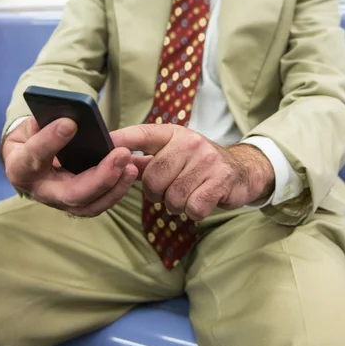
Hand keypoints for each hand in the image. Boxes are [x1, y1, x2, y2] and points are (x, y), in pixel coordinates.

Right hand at [2, 116, 140, 216]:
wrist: (27, 159)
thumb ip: (44, 121)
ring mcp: (60, 201)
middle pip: (71, 193)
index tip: (70, 123)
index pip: (34, 157)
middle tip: (121, 153)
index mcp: (20, 167)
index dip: (50, 141)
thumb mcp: (30, 125)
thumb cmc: (31, 137)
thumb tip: (69, 115)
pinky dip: (117, 190)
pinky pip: (99, 204)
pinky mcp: (77, 204)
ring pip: (89, 205)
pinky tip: (130, 171)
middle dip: (100, 176)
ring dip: (114, 187)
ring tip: (131, 165)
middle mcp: (41, 190)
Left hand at [111, 124, 274, 220]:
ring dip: (177, 205)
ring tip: (188, 194)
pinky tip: (201, 201)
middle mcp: (189, 142)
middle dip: (156, 192)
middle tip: (169, 190)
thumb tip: (112, 160)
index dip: (120, 139)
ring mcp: (206, 159)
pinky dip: (194, 212)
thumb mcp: (174, 155)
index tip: (102, 144)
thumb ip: (144, 159)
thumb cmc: (198, 165)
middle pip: (153, 177)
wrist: (242, 171)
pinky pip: (193, 207)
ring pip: (172, 197)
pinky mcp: (221, 179)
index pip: (142, 133)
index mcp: (173, 134)